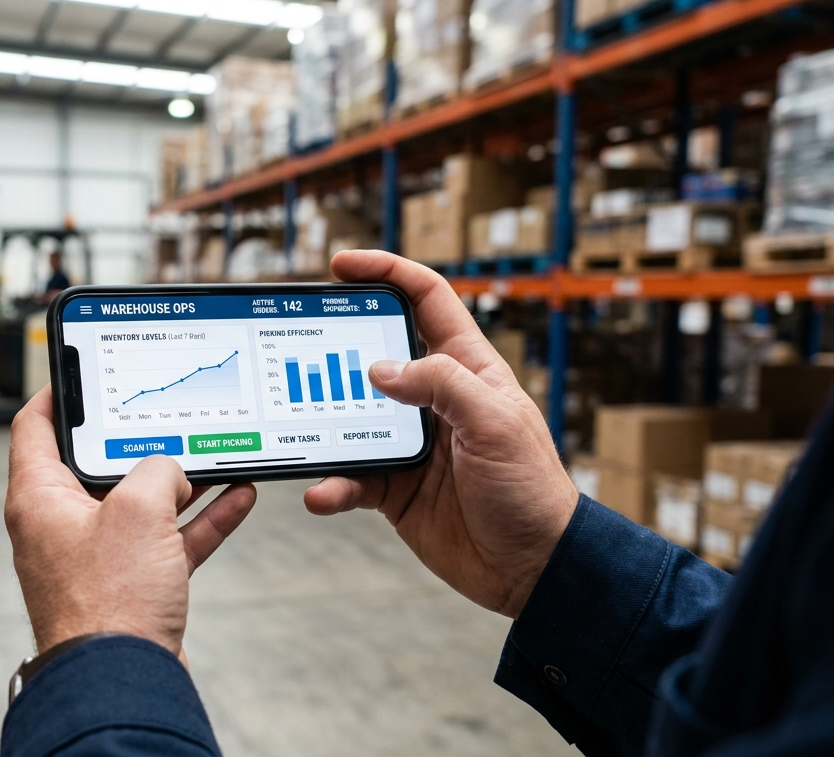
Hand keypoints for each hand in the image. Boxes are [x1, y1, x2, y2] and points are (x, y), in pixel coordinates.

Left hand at [6, 386, 256, 655]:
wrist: (124, 682)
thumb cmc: (110, 602)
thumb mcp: (138, 510)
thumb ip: (157, 470)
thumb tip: (173, 471)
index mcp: (39, 498)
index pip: (35, 426)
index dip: (59, 391)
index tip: (84, 367)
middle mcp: (62, 524)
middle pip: (100, 463)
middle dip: (142, 437)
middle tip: (170, 407)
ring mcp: (98, 556)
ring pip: (142, 501)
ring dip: (183, 478)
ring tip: (218, 449)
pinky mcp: (131, 584)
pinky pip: (169, 540)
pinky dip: (201, 519)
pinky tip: (238, 497)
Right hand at [305, 250, 577, 618]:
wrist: (534, 568)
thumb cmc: (531, 488)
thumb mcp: (495, 423)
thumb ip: (440, 385)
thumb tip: (379, 369)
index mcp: (466, 368)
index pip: (425, 300)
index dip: (386, 272)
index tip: (342, 266)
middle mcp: (433, 399)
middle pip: (374, 354)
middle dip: (335, 348)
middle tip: (299, 347)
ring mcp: (409, 443)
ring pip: (351, 418)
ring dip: (323, 423)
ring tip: (299, 426)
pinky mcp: (394, 488)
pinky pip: (351, 477)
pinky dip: (333, 483)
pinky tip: (322, 492)